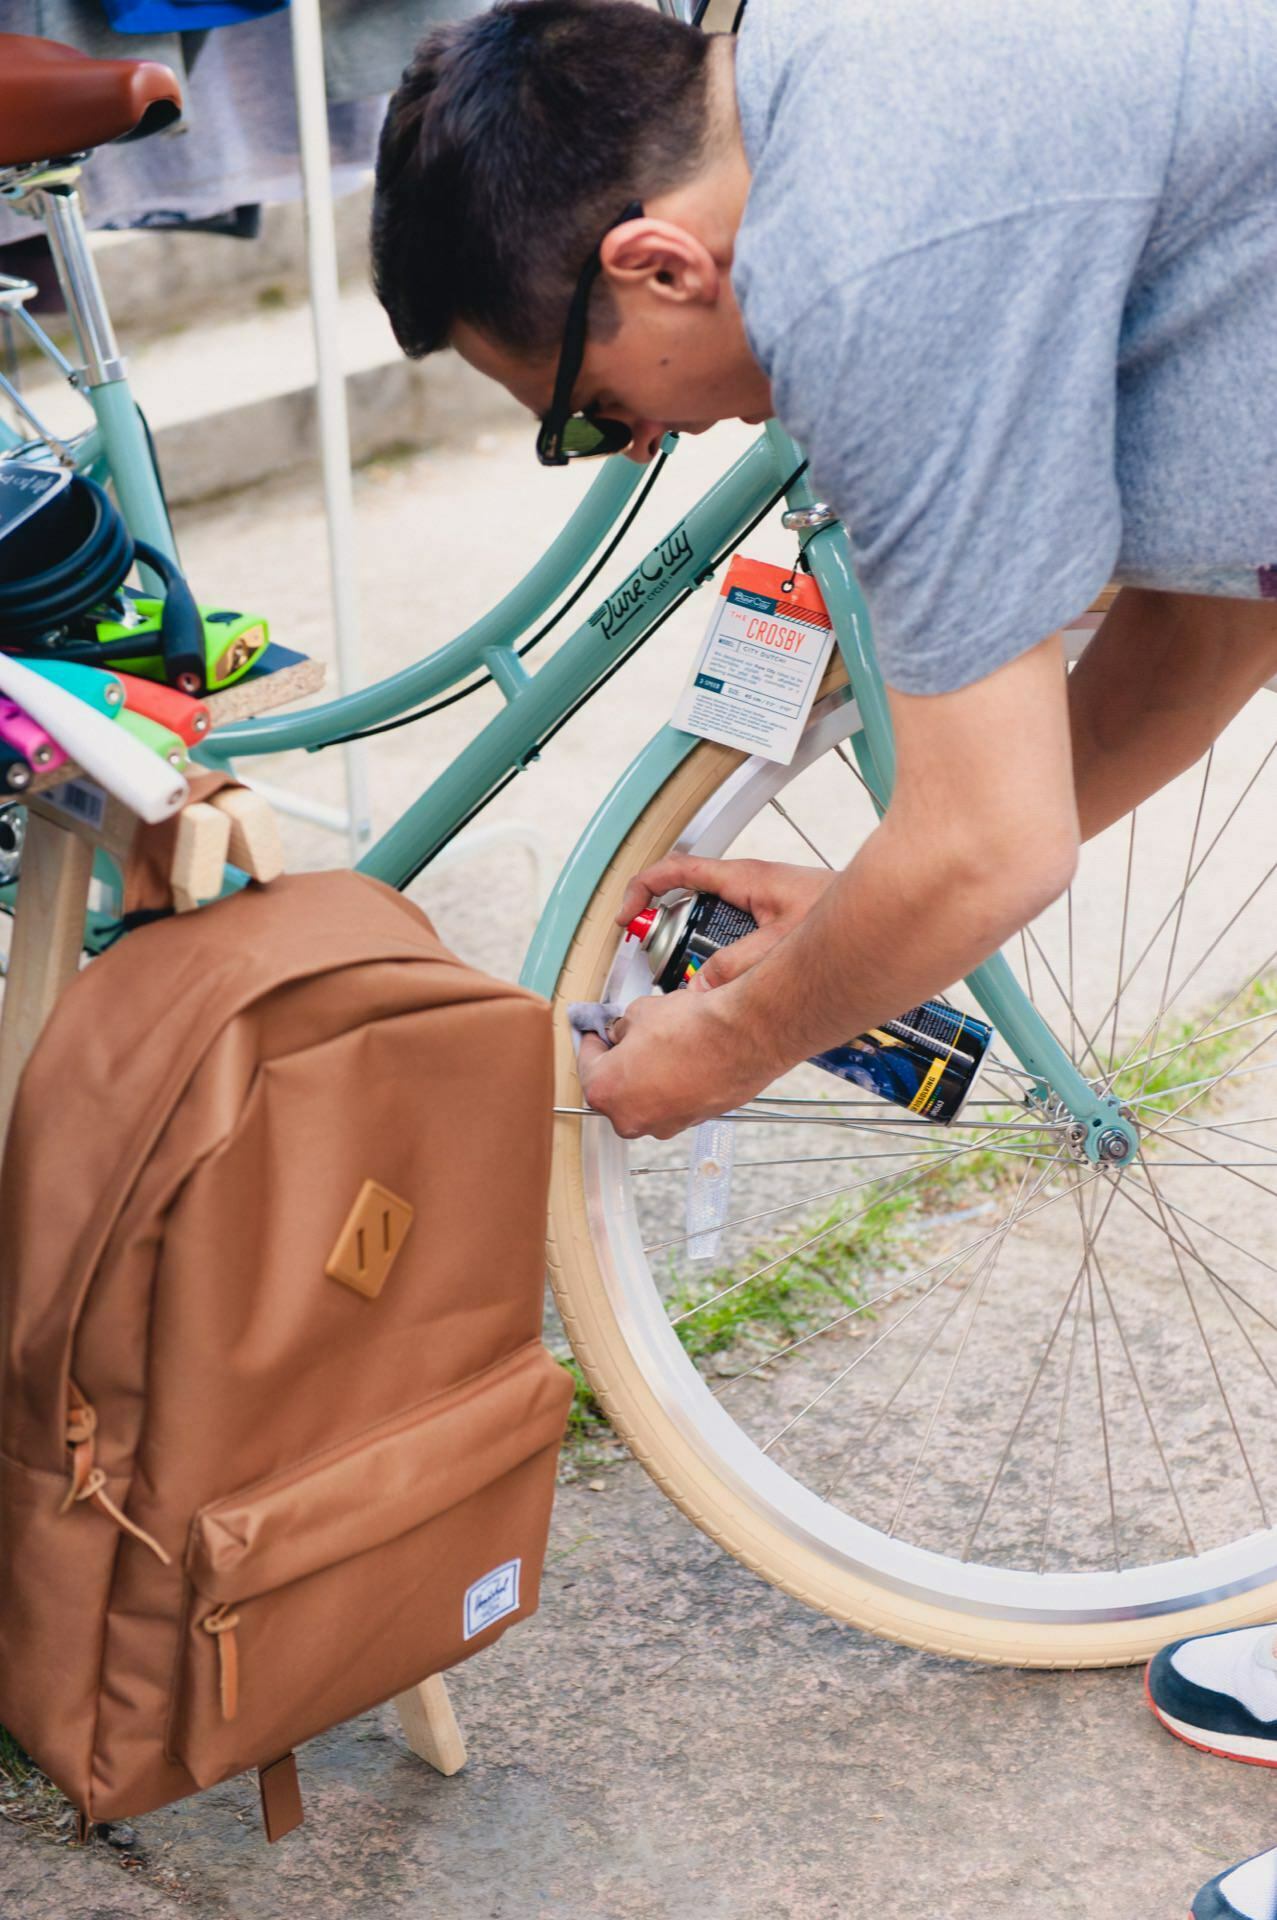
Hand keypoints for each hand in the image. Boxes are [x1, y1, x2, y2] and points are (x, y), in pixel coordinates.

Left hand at [577, 989, 781, 1139]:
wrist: (742, 1038)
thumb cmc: (692, 1028)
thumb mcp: (641, 1012)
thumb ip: (623, 1027)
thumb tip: (625, 1031)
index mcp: (605, 1090)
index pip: (587, 1062)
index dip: (594, 1041)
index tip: (598, 1033)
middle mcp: (631, 1118)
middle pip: (616, 1087)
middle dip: (622, 1062)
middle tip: (632, 1038)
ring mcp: (664, 1125)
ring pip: (646, 1097)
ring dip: (650, 1075)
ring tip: (666, 1046)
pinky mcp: (692, 1122)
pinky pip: (674, 1102)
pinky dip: (675, 1084)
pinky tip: (686, 1059)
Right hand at [618, 855, 834, 990]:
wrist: (885, 912)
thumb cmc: (843, 911)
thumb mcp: (782, 944)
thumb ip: (737, 965)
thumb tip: (700, 985)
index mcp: (743, 878)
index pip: (676, 870)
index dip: (642, 890)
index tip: (628, 916)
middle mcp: (748, 885)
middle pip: (688, 896)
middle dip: (665, 926)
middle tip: (653, 954)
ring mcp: (760, 900)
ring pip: (711, 919)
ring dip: (696, 946)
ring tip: (692, 977)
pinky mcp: (773, 918)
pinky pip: (733, 933)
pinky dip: (721, 954)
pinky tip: (729, 981)